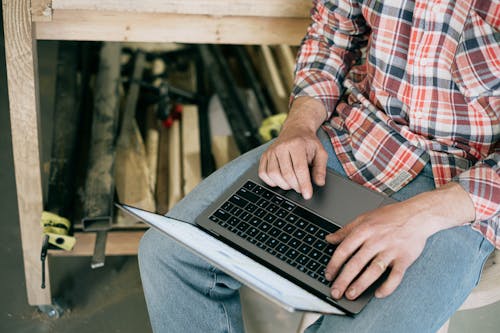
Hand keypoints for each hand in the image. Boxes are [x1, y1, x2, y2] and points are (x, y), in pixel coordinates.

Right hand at [259, 97, 327, 198]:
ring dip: (284, 184)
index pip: (299, 168)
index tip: (307, 194)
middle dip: (295, 186)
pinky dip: (271, 181)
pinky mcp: (264, 155)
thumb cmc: (308, 142)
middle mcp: (281, 147)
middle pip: (286, 174)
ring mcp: (271, 151)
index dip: (303, 184)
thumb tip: (319, 182)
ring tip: (292, 183)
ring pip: (273, 175)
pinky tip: (280, 180)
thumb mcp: (320, 152)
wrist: (295, 129)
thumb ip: (321, 168)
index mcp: (297, 144)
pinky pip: (263, 173)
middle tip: (301, 188)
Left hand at [324, 182, 475, 299]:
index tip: (328, 275)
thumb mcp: (364, 218)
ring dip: (361, 285)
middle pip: (356, 263)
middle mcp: (376, 241)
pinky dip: (387, 286)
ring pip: (373, 271)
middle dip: (343, 280)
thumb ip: (346, 230)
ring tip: (351, 295)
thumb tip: (329, 239)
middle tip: (335, 292)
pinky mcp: (404, 258)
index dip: (334, 264)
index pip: (344, 249)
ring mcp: (391, 250)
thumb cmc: (391, 216)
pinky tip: (378, 294)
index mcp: (364, 230)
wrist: (418, 214)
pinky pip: (395, 276)